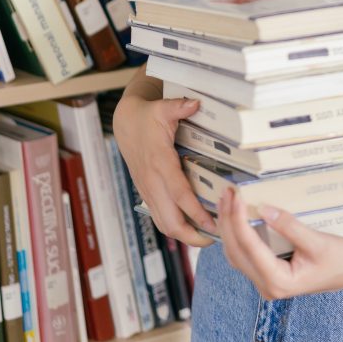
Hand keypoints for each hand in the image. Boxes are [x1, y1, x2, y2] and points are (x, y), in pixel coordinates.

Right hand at [113, 93, 215, 247]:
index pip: (179, 194)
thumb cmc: (146, 116)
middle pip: (170, 220)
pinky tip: (192, 227)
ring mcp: (148, 189)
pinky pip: (159, 217)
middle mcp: (152, 181)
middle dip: (192, 235)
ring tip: (208, 237)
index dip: (196, 212)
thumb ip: (179, 106)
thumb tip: (195, 103)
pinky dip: (175, 226)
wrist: (125, 124)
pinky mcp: (146, 192)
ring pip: (163, 223)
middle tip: (217, 237)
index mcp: (160, 162)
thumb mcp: (162, 107)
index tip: (214, 223)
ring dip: (184, 235)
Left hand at [217, 188, 342, 297]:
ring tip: (227, 200)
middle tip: (226, 192)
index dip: (238, 219)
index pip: (249, 246)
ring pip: (236, 254)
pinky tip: (235, 217)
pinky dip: (237, 235)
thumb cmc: (341, 258)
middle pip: (236, 251)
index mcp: (279, 282)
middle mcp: (268, 287)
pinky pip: (244, 255)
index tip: (236, 196)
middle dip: (228, 221)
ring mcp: (266, 283)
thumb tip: (263, 208)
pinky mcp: (268, 275)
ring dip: (229, 227)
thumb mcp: (317, 240)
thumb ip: (289, 226)